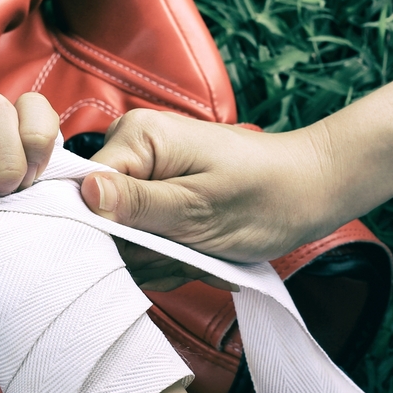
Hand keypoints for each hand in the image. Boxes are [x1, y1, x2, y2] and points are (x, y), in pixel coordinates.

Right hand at [80, 109, 339, 289]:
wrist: (309, 192)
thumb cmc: (265, 197)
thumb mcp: (197, 209)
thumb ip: (137, 203)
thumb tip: (85, 193)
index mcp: (137, 136)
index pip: (82, 190)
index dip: (109, 231)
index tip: (151, 247)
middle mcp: (132, 145)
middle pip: (99, 216)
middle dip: (141, 249)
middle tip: (185, 253)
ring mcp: (143, 168)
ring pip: (120, 233)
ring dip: (158, 256)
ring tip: (197, 252)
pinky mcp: (154, 190)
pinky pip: (139, 234)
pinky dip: (166, 252)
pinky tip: (195, 251)